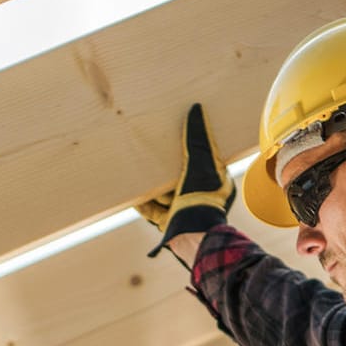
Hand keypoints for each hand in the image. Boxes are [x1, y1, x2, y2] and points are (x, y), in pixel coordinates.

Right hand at [137, 103, 235, 258]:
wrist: (193, 236)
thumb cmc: (203, 198)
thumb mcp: (202, 162)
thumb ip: (198, 137)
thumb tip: (196, 108)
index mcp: (216, 183)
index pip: (203, 160)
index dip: (191, 148)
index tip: (177, 135)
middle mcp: (201, 197)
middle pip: (180, 176)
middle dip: (166, 167)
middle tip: (153, 150)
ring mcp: (184, 211)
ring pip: (164, 193)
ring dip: (152, 184)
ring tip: (137, 168)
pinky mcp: (168, 223)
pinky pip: (152, 210)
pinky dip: (141, 201)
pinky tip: (130, 192)